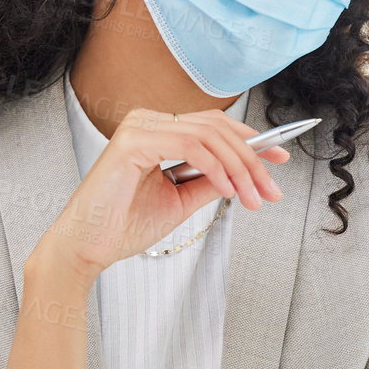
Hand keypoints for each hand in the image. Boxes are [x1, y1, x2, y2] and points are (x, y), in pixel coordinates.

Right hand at [41, 106, 291, 276]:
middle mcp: (148, 121)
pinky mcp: (132, 142)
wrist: (88, 247)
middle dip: (252, 159)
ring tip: (252, 198)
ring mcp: (139, 127)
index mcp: (157, 130)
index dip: (253, 141)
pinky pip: (190, 146)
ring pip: (209, 136)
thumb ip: (211, 181)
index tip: (280, 159)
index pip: (214, 126)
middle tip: (271, 191)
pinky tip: (228, 189)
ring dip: (239, 168)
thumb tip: (247, 173)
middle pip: (217, 128)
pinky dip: (216, 167)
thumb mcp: (182, 200)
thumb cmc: (124, 224)